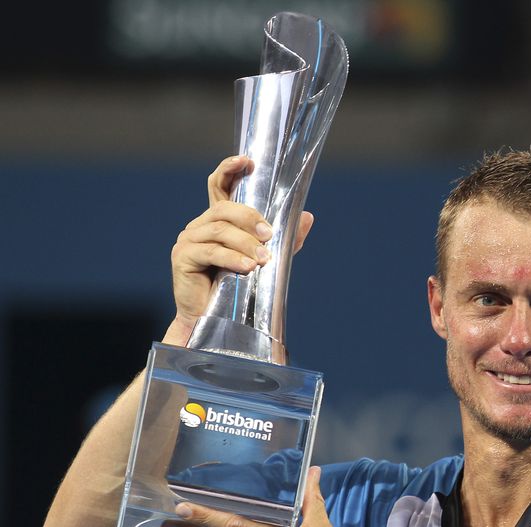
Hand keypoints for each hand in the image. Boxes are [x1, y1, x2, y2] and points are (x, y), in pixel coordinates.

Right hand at [168, 155, 313, 339]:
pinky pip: (210, 251)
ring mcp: (188, 240)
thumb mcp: (265, 260)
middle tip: (270, 236)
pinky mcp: (182, 258)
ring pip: (220, 230)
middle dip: (251, 218)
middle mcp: (200, 225)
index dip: (229, 169)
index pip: (219, 186)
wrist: (213, 322)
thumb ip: (284, 240)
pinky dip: (232, 258)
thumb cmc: (237, 288)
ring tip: (262, 260)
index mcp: (218, 220)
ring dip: (245, 243)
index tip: (247, 161)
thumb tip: (307, 217)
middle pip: (225, 208)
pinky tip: (247, 267)